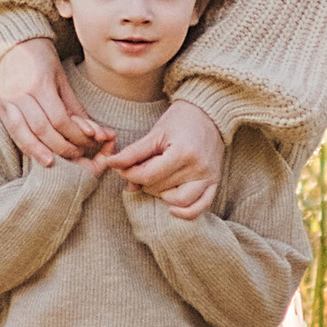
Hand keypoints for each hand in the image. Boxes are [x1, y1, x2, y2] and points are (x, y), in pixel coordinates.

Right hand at [0, 33, 110, 165]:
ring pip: (25, 133)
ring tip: (57, 162)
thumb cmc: (40, 57)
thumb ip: (74, 105)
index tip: (90, 141)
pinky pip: (13, 131)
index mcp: (39, 83)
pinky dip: (27, 145)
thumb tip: (94, 131)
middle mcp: (20, 93)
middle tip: (79, 154)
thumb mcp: (61, 77)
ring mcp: (7, 100)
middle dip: (63, 145)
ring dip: (43, 151)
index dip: (76, 134)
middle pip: (43, 128)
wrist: (11, 40)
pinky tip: (39, 156)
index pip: (60, 118)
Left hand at [110, 98, 226, 218]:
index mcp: (183, 152)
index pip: (149, 175)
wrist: (208, 114)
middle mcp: (198, 168)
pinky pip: (200, 206)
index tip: (122, 167)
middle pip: (160, 187)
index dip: (130, 174)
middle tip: (137, 170)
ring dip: (160, 195)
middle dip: (143, 181)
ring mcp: (208, 177)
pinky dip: (186, 212)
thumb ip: (134, 152)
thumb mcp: (156, 132)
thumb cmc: (180, 120)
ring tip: (154, 181)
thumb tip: (112, 163)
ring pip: (177, 201)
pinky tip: (171, 209)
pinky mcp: (214, 182)